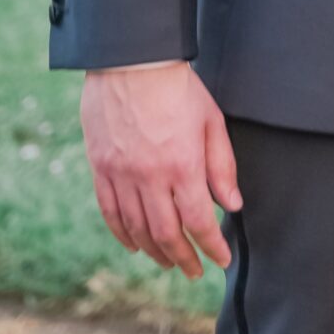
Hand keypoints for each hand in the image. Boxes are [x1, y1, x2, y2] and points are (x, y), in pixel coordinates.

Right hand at [81, 62, 241, 278]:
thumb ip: (222, 166)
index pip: (199, 221)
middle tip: (195, 271)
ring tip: (169, 262)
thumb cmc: (177, 88)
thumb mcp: (212, 122)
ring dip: (154, 252)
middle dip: (184, 258)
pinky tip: (135, 245)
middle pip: (166, 233)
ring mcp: (122, 174)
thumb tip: (231, 204)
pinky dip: (123, 234)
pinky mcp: (101, 168)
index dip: (212, 246)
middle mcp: (150, 176)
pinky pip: (110, 211)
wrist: (131, 62)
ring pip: (137, 229)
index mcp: (183, 165)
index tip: (221, 259)